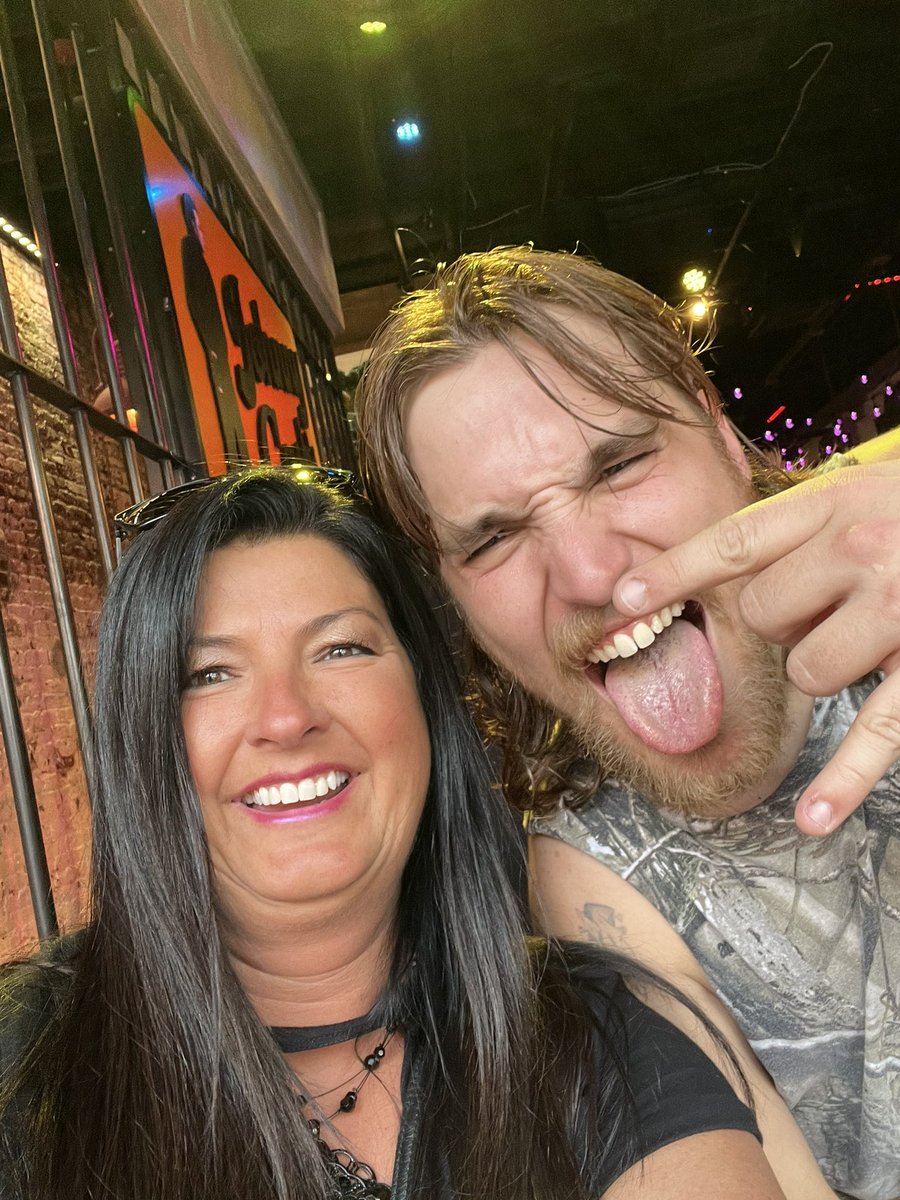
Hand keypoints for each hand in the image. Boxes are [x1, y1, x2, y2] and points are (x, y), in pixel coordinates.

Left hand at [612, 461, 899, 835]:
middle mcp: (864, 551)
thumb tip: (737, 573)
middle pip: (762, 620)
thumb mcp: (870, 486)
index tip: (621, 602)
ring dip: (827, 667)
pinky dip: (846, 779)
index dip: (670, 574)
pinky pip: (878, 731)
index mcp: (838, 503)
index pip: (731, 544)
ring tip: (877, 633)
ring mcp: (899, 612)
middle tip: (835, 601)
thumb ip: (807, 526)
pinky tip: (813, 819)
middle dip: (784, 622)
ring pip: (807, 673)